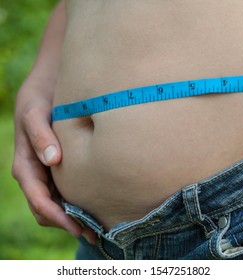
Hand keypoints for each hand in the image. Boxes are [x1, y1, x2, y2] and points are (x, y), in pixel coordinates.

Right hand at [12, 86, 95, 243]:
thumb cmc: (38, 100)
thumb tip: (52, 159)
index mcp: (26, 164)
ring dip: (72, 218)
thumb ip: (39, 136)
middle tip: (93, 233)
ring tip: (96, 226)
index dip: (56, 216)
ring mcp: (46, 171)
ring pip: (55, 204)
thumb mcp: (34, 113)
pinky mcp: (57, 166)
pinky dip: (75, 203)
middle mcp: (35, 172)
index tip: (77, 227)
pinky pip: (63, 192)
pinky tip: (93, 205)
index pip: (38, 199)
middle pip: (46, 208)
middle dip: (66, 223)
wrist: (46, 88)